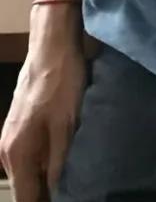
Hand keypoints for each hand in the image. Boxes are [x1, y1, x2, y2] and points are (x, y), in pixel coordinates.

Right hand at [0, 13, 86, 201]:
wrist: (52, 42)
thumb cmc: (61, 81)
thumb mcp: (66, 126)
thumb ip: (58, 165)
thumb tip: (59, 193)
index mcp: (16, 154)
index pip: (27, 199)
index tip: (70, 200)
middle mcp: (7, 150)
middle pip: (26, 187)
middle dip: (48, 193)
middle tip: (77, 190)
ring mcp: (11, 135)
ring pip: (28, 170)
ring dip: (47, 177)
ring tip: (75, 178)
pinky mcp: (20, 123)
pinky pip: (31, 153)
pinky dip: (45, 160)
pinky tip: (64, 156)